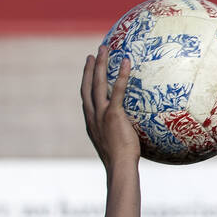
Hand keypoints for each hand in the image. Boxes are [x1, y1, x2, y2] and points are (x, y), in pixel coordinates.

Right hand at [81, 46, 139, 169]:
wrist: (119, 167)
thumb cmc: (122, 162)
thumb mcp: (116, 146)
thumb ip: (119, 135)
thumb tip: (131, 134)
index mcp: (91, 123)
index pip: (86, 99)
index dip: (85, 83)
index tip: (87, 72)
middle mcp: (92, 115)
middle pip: (87, 86)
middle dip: (89, 68)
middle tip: (92, 54)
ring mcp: (101, 114)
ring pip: (97, 83)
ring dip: (100, 64)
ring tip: (103, 49)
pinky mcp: (113, 114)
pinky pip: (117, 90)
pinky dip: (121, 74)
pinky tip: (126, 61)